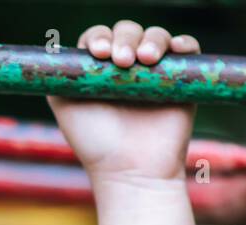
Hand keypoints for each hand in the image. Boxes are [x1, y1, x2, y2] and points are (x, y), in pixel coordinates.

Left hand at [47, 22, 199, 183]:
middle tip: (122, 62)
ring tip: (146, 60)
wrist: (132, 171)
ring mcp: (155, 73)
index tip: (99, 53)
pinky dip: (183, 44)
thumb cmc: (96, 143)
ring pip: (156, 36)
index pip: (100, 38)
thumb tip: (58, 48)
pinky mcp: (182, 80)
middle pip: (128, 32)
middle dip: (124, 39)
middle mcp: (127, 68)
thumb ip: (59, 76)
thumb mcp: (65, 107)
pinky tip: (175, 49)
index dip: (99, 37)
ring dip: (152, 40)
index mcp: (101, 71)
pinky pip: (187, 49)